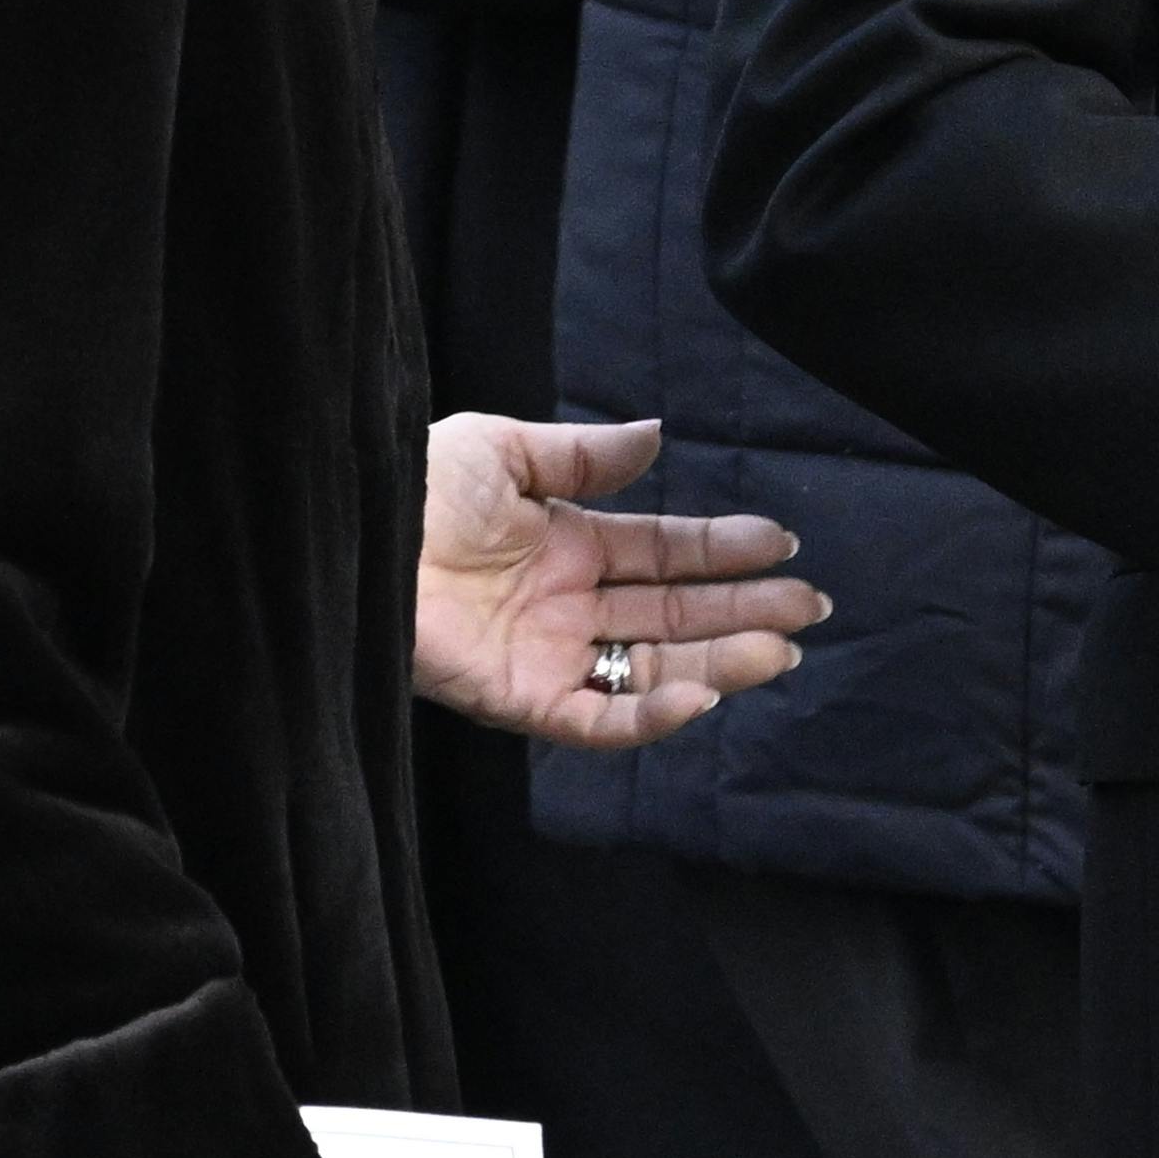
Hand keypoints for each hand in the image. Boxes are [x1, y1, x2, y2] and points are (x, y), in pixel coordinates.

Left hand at [408, 414, 820, 748]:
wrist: (349, 533)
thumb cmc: (409, 486)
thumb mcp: (501, 450)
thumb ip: (583, 454)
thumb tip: (657, 436)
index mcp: (565, 545)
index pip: (663, 553)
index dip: (723, 550)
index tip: (782, 543)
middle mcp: (566, 605)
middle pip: (674, 615)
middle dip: (744, 612)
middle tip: (809, 608)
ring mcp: (546, 656)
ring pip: (651, 669)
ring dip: (719, 663)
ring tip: (779, 651)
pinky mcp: (519, 700)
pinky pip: (595, 721)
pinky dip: (648, 715)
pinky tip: (700, 693)